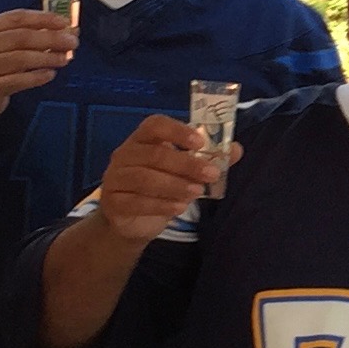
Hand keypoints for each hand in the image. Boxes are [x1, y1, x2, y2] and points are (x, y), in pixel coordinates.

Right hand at [0, 9, 77, 121]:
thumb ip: (24, 38)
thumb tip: (62, 31)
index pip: (17, 17)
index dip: (43, 18)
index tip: (65, 22)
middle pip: (21, 37)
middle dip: (51, 38)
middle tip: (72, 42)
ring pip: (21, 58)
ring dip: (47, 58)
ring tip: (64, 59)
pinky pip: (18, 80)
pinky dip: (37, 77)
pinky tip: (50, 75)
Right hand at [90, 114, 225, 243]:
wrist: (132, 222)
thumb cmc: (160, 187)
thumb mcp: (184, 173)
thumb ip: (207, 159)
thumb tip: (236, 150)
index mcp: (142, 139)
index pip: (154, 125)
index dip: (177, 131)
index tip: (200, 143)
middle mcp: (125, 154)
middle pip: (155, 154)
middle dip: (186, 164)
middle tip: (211, 174)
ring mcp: (115, 178)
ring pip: (145, 178)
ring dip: (175, 185)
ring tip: (197, 192)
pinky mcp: (113, 202)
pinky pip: (136, 202)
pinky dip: (160, 205)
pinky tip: (179, 208)